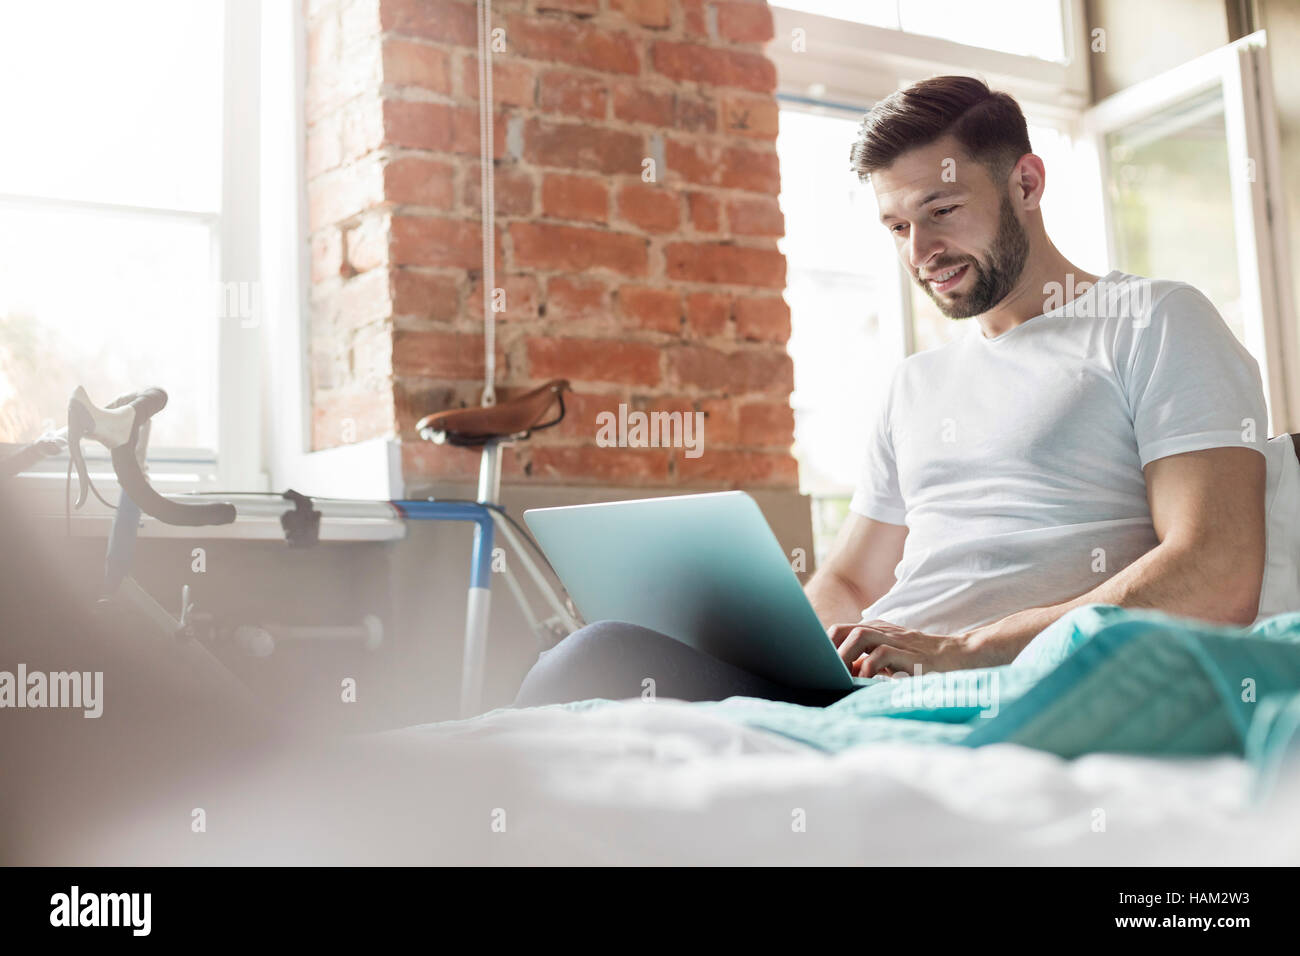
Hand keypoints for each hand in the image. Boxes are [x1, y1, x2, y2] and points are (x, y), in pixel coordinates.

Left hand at [826, 620, 986, 677]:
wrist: (964, 656)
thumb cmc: (926, 663)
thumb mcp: (893, 661)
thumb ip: (869, 663)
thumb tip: (843, 675)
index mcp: (878, 631)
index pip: (841, 631)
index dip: (825, 647)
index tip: (818, 666)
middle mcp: (885, 632)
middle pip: (844, 630)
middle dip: (830, 650)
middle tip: (826, 673)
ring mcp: (898, 641)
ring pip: (860, 636)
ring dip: (846, 656)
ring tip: (841, 676)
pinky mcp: (911, 654)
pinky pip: (882, 654)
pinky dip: (869, 668)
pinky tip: (866, 682)